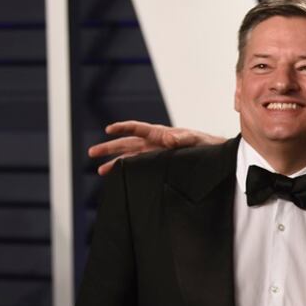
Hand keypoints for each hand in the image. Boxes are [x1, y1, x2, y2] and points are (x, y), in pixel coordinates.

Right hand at [88, 120, 223, 174]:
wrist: (214, 156)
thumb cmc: (206, 146)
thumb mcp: (196, 141)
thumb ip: (183, 139)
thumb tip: (169, 138)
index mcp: (161, 134)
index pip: (138, 129)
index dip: (123, 128)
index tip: (109, 130)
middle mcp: (154, 143)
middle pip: (127, 144)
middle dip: (109, 148)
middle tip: (92, 153)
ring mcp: (155, 154)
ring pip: (131, 158)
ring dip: (115, 162)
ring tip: (101, 170)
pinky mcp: (159, 165)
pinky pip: (140, 167)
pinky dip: (129, 171)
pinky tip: (120, 177)